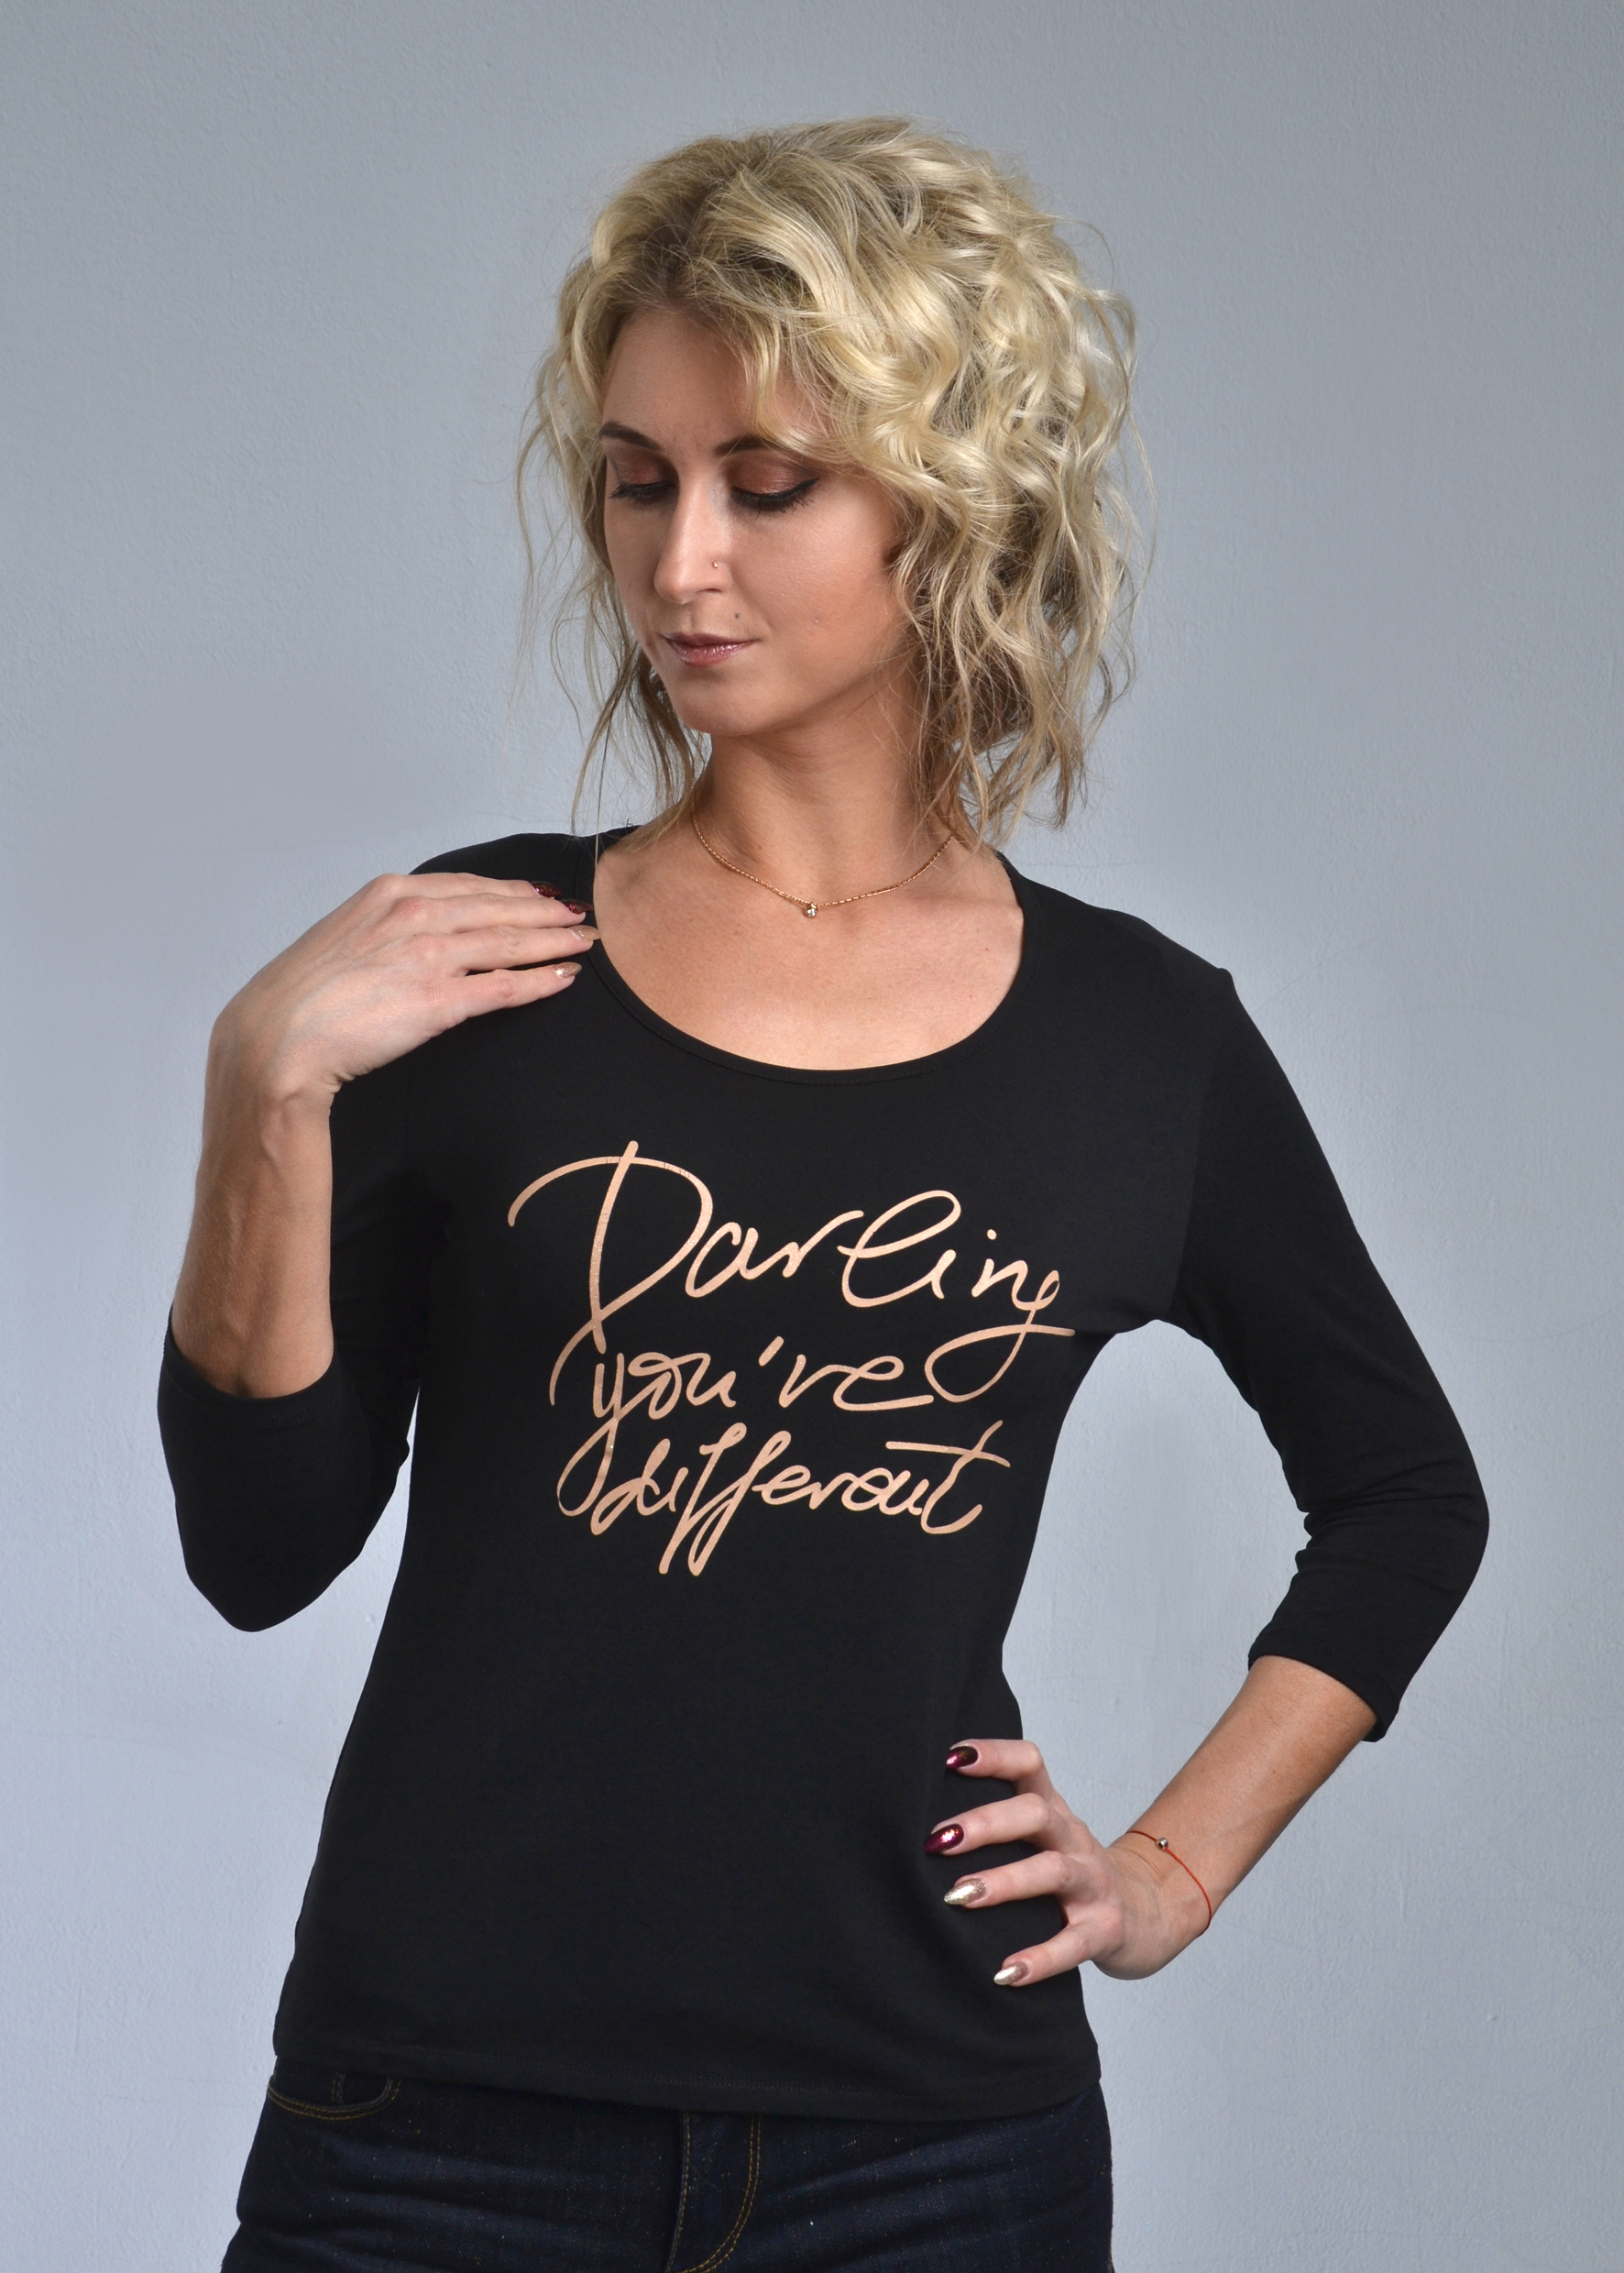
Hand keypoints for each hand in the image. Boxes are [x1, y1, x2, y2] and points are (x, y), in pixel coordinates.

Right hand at [210, 872, 595, 1110]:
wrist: (278, 1037)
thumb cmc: (300, 995)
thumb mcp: (342, 937)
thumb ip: (383, 927)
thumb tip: (413, 936)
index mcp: (389, 894)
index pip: (469, 886)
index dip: (512, 892)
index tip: (540, 896)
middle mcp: (415, 917)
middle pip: (499, 910)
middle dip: (546, 913)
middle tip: (581, 915)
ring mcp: (430, 957)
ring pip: (510, 943)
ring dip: (554, 941)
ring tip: (585, 942)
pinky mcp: (440, 1002)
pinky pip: (504, 987)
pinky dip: (540, 981)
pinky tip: (564, 978)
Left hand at [927, 1738, 1211, 1985]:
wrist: (1147, 1912)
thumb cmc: (1074, 1872)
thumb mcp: (1044, 1837)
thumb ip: (998, 1823)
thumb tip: (923, 1827)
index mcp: (1053, 1811)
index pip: (1029, 1764)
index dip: (994, 1755)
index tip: (950, 1758)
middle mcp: (1073, 1839)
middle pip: (1036, 1815)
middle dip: (986, 1824)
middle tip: (938, 1840)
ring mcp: (1092, 1883)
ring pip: (1051, 1871)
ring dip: (1004, 1882)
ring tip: (960, 1895)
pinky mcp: (1105, 1929)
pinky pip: (1073, 1943)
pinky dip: (1040, 1958)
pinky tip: (1005, 1972)